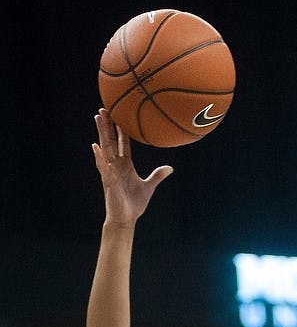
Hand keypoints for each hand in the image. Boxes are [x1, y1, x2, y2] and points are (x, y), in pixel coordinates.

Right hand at [92, 108, 172, 225]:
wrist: (126, 218)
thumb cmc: (134, 203)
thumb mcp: (149, 186)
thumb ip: (157, 175)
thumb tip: (170, 168)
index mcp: (125, 165)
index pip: (122, 143)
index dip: (120, 129)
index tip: (118, 115)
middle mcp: (116, 165)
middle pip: (110, 140)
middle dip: (107, 125)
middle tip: (104, 108)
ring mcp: (111, 172)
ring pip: (105, 148)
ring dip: (101, 133)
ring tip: (98, 118)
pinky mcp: (109, 181)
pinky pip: (103, 167)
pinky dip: (99, 157)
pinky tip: (95, 147)